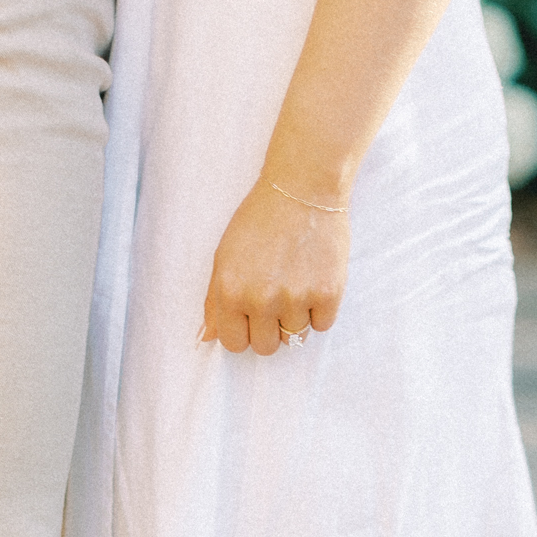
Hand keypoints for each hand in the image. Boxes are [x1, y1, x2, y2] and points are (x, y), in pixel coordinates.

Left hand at [202, 178, 349, 354]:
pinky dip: (319, 310)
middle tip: (276, 299)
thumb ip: (215, 301)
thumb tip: (208, 338)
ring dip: (295, 319)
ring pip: (295, 338)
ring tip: (295, 285)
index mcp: (231, 292)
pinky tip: (313, 281)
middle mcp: (261, 300)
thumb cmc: (260, 220)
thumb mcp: (225, 256)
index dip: (243, 331)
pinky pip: (321, 325)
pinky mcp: (327, 294)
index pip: (234, 343)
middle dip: (269, 329)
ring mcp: (296, 299)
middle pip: (266, 347)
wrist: (303, 189)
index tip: (251, 317)